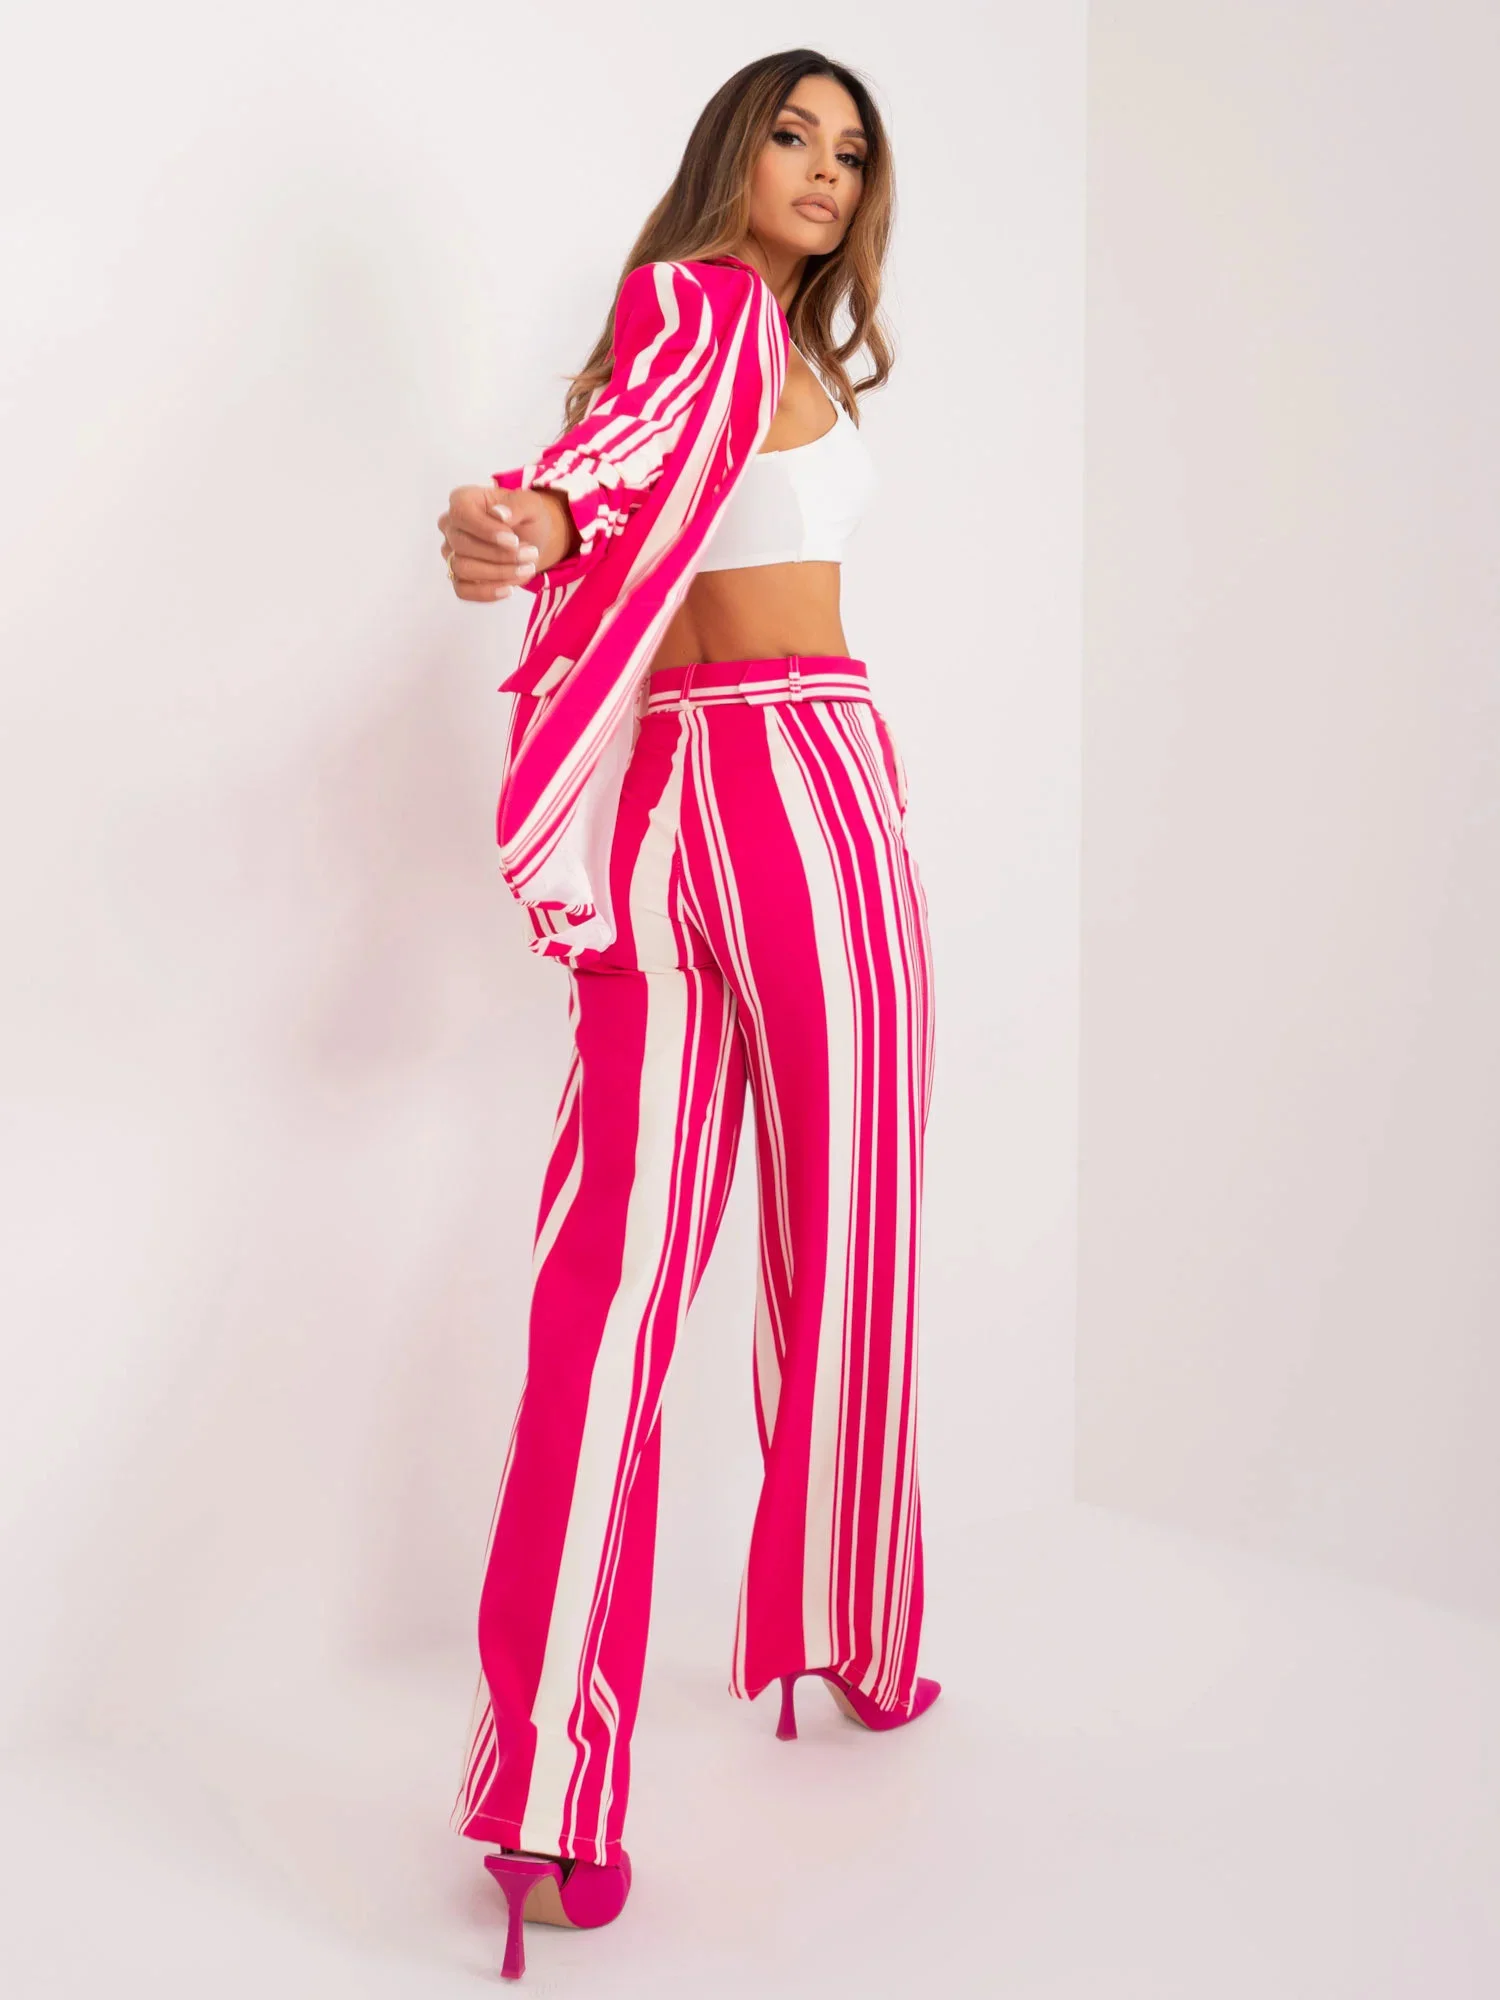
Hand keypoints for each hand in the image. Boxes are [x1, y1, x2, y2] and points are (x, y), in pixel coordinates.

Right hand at [437, 485, 573, 601]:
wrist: (531, 539)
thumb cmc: (525, 517)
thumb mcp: (529, 504)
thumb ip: (517, 505)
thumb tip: (499, 514)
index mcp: (462, 500)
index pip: (461, 513)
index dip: (486, 530)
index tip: (513, 540)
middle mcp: (450, 526)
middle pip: (462, 545)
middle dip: (500, 555)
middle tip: (531, 555)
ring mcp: (451, 552)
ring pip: (462, 568)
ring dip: (498, 574)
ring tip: (527, 569)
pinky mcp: (458, 576)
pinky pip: (462, 590)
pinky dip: (488, 592)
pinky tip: (510, 589)